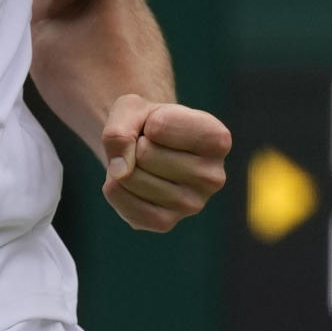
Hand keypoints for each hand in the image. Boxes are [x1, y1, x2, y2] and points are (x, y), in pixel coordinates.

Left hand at [101, 94, 230, 231]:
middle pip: (144, 154)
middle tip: (150, 146)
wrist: (145, 145)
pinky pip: (122, 201)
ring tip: (144, 163)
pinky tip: (133, 182)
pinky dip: (114, 186)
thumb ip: (121, 130)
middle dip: (134, 144)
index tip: (159, 125)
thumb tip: (120, 173)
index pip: (158, 126)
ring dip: (123, 165)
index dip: (148, 120)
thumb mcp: (132, 107)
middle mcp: (213, 177)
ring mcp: (192, 205)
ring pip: (130, 177)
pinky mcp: (166, 223)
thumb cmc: (146, 122)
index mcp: (217, 140)